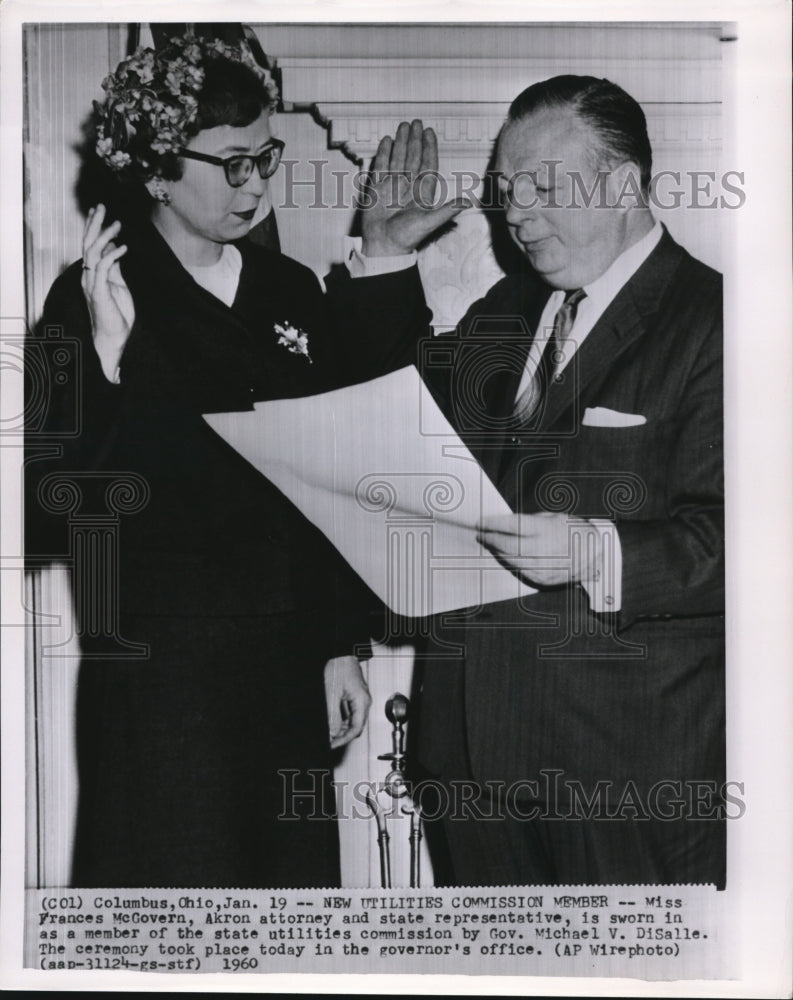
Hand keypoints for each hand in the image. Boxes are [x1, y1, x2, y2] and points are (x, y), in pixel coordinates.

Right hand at [81, 203, 133, 380]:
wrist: (114, 338)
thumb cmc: (117, 314)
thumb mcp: (118, 285)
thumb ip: (114, 267)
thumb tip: (115, 248)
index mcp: (93, 273)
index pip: (90, 245)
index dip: (92, 227)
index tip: (97, 211)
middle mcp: (89, 276)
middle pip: (88, 244)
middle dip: (94, 224)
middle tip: (101, 206)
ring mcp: (92, 284)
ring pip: (94, 253)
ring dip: (105, 236)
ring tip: (117, 224)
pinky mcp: (99, 292)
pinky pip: (103, 269)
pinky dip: (112, 256)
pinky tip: (123, 247)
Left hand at [324, 655, 371, 748]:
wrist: (341, 652)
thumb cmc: (339, 666)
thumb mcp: (332, 693)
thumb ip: (333, 714)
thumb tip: (332, 732)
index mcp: (362, 701)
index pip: (356, 729)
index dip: (344, 739)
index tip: (332, 744)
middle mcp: (363, 701)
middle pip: (355, 726)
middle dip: (342, 735)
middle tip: (329, 741)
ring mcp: (359, 698)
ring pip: (352, 720)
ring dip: (340, 727)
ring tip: (328, 732)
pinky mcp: (354, 694)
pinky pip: (349, 712)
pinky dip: (340, 718)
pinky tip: (331, 720)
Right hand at [360, 119, 471, 256]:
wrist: (385, 246)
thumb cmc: (407, 237)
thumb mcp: (430, 221)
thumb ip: (448, 210)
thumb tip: (469, 201)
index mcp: (422, 192)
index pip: (428, 164)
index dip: (430, 148)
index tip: (430, 133)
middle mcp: (408, 186)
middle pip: (413, 157)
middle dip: (415, 139)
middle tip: (416, 122)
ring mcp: (392, 186)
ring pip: (398, 158)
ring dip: (401, 142)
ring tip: (403, 126)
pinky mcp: (377, 189)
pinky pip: (382, 167)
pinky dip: (384, 154)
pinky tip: (387, 141)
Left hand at [477, 512, 600, 587]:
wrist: (599, 554)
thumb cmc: (575, 531)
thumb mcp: (554, 517)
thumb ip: (530, 522)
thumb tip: (506, 525)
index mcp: (546, 530)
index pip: (512, 525)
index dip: (492, 524)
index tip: (480, 521)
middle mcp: (544, 550)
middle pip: (508, 545)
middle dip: (491, 539)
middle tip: (480, 534)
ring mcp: (543, 567)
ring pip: (512, 560)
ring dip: (498, 552)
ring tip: (490, 544)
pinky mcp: (544, 580)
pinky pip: (520, 571)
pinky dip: (510, 562)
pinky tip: (504, 556)